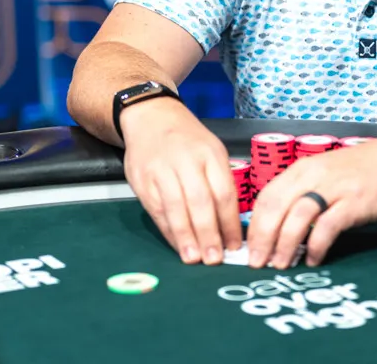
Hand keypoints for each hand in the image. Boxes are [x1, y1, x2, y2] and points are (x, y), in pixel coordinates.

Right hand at [121, 99, 241, 264]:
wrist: (151, 117)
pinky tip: (177, 244)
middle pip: (200, 202)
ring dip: (186, 237)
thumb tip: (230, 226)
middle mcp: (185, 161)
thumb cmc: (188, 139)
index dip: (230, 223)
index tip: (235, 245)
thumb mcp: (212, 151)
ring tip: (194, 258)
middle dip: (208, 234)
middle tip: (214, 259)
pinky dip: (168, 230)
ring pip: (175, 208)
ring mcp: (161, 170)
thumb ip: (220, 183)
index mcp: (210, 153)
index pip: (223, 192)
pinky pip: (156, 210)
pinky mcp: (142, 180)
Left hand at [246, 133, 376, 269]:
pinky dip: (316, 246)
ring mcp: (334, 189)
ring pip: (296, 218)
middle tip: (256, 263)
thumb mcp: (324, 174)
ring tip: (280, 265)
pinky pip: (327, 227)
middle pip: (275, 208)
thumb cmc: (362, 170)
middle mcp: (313, 176)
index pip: (266, 197)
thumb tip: (279, 227)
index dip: (254, 225)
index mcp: (301, 169)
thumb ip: (303, 194)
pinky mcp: (354, 202)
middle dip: (262, 239)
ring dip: (284, 245)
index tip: (248, 248)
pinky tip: (313, 260)